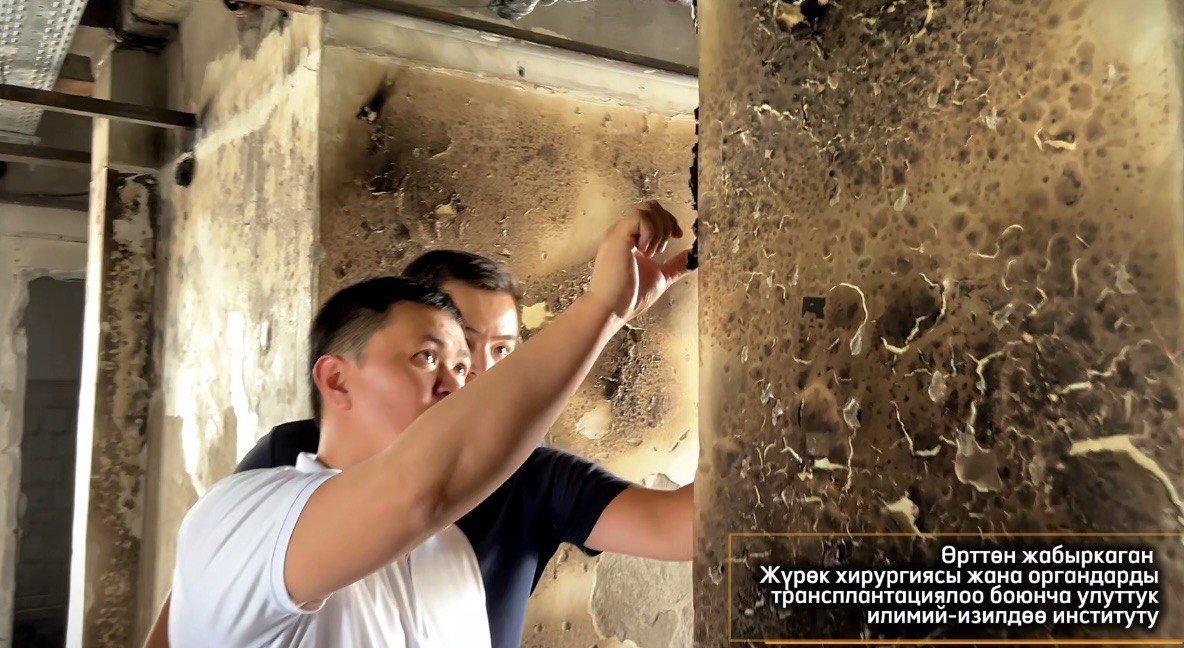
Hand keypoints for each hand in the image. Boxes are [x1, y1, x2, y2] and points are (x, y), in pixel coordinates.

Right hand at [586, 201, 693, 320]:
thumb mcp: (660, 277)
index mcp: (631, 239)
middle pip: (651, 206)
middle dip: (666, 222)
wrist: (612, 309)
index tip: (678, 236)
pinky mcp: (618, 235)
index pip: (652, 214)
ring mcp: (619, 232)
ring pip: (647, 209)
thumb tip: (693, 256)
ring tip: (650, 253)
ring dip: (658, 230)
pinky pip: (640, 217)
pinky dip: (650, 233)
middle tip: (664, 247)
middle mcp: (623, 232)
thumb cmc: (630, 298)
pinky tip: (643, 252)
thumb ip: (675, 265)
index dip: (669, 221)